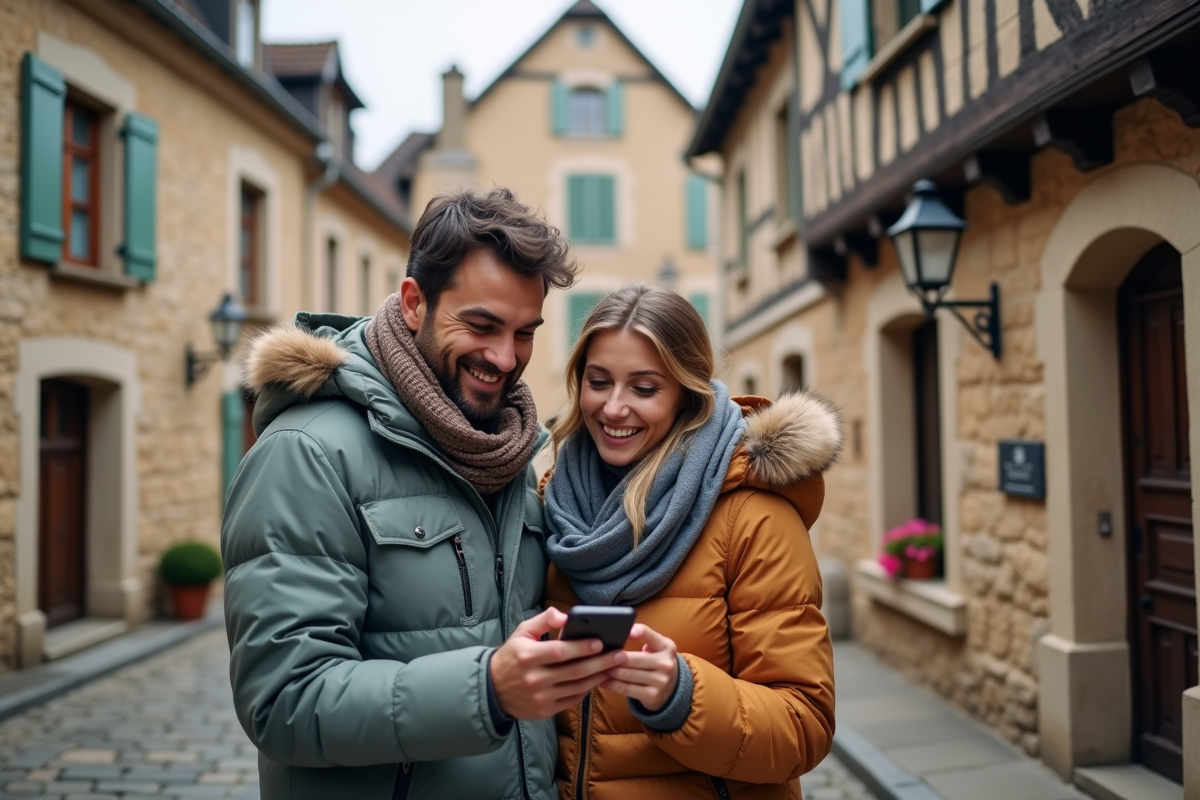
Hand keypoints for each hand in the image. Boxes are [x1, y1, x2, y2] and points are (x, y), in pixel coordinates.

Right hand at [491, 607, 626, 719]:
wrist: (493, 689)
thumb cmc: (512, 655)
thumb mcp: (522, 632)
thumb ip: (544, 620)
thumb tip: (565, 615)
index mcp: (527, 656)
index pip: (560, 651)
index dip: (582, 647)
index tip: (601, 642)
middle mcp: (534, 679)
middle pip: (574, 671)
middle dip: (600, 663)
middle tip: (620, 655)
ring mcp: (540, 697)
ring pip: (576, 687)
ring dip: (598, 677)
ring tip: (614, 667)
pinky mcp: (544, 711)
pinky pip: (572, 700)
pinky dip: (587, 690)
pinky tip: (597, 679)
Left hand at [601, 623, 678, 711]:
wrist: (672, 688)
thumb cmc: (657, 661)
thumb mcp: (658, 647)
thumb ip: (644, 637)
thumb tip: (619, 632)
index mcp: (667, 647)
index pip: (651, 636)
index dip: (640, 632)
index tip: (627, 631)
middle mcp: (665, 664)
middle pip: (632, 659)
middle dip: (612, 657)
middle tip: (596, 655)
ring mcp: (660, 681)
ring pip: (626, 674)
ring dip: (608, 671)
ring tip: (595, 666)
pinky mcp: (651, 695)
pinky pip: (625, 689)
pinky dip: (611, 684)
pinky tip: (601, 680)